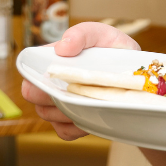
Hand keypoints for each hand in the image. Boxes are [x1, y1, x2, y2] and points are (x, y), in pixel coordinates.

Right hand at [20, 22, 139, 139]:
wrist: (136, 74)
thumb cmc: (114, 50)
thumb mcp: (102, 34)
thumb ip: (82, 34)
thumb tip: (62, 48)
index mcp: (52, 59)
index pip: (29, 71)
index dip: (37, 78)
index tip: (57, 78)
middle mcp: (51, 82)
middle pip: (32, 95)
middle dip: (50, 95)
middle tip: (75, 90)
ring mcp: (59, 103)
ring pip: (47, 114)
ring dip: (65, 110)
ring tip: (89, 100)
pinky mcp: (70, 121)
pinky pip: (64, 131)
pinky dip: (76, 126)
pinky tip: (90, 116)